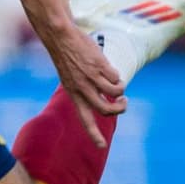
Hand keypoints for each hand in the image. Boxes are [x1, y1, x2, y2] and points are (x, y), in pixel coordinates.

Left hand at [46, 23, 124, 147]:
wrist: (61, 37)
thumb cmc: (67, 56)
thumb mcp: (71, 77)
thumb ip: (85, 89)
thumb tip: (106, 97)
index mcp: (73, 94)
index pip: (84, 119)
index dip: (93, 134)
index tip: (101, 146)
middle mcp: (82, 89)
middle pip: (106, 109)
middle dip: (120, 109)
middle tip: (123, 102)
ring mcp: (91, 77)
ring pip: (116, 91)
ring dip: (121, 90)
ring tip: (118, 84)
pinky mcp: (99, 66)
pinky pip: (116, 76)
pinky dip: (116, 74)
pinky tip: (107, 67)